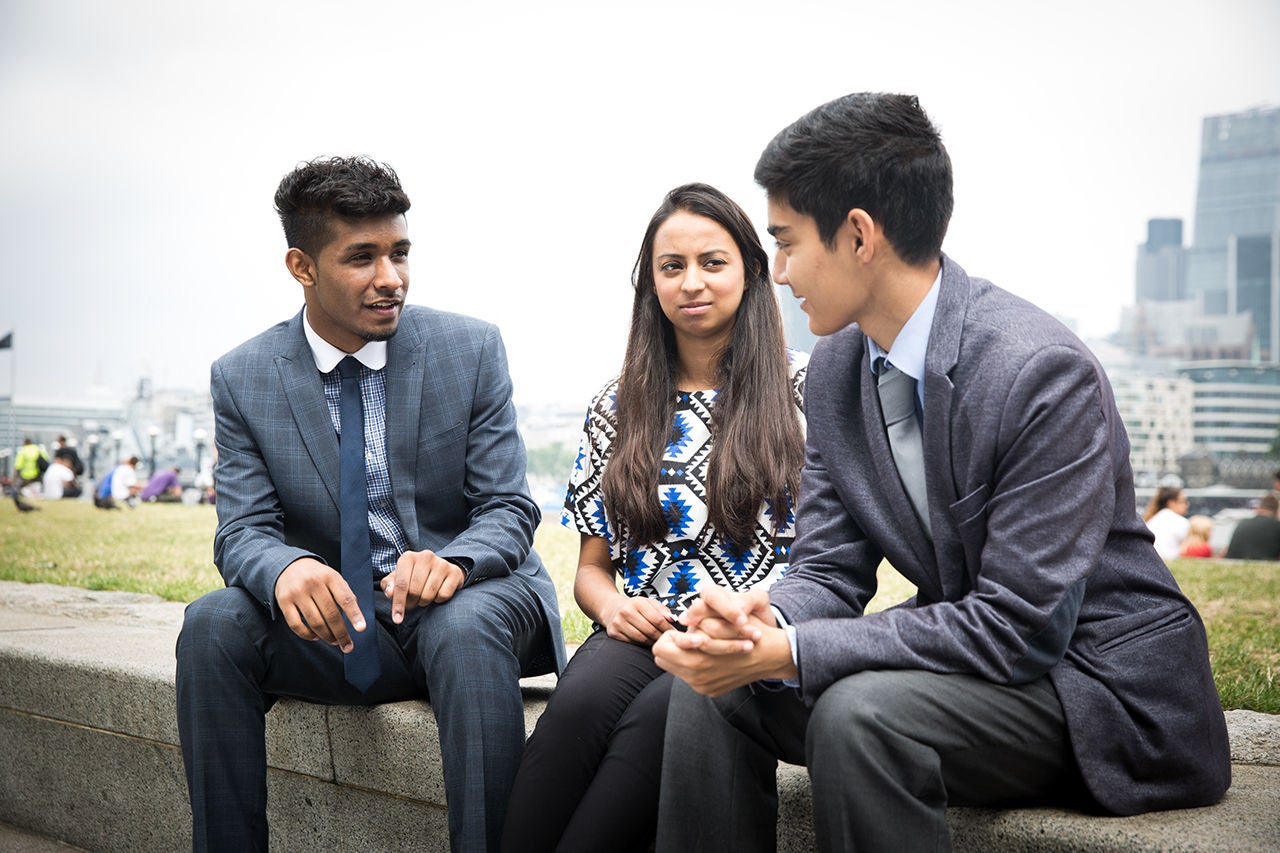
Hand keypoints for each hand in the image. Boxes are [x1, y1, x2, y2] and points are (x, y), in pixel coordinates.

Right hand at [274, 557, 366, 651]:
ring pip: (315, 622)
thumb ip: (344, 593)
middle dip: (341, 633)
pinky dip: (307, 635)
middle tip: (348, 645)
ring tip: (334, 641)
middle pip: (331, 614)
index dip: (354, 615)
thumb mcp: (333, 577)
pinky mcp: (284, 601)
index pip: (345, 599)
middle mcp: (313, 583)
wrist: (289, 565)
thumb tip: (356, 616)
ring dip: (327, 636)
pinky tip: (316, 637)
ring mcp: (297, 592)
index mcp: (330, 576)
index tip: (361, 629)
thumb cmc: (317, 575)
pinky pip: (296, 625)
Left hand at [381, 549, 465, 622]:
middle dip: (412, 603)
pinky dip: (438, 600)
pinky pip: (443, 595)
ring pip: (429, 594)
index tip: (397, 619)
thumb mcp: (397, 578)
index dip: (398, 603)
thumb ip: (389, 585)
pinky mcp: (454, 572)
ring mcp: (441, 563)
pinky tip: (436, 593)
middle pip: (415, 591)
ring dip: (424, 602)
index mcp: (408, 557)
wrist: (437, 568)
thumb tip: (390, 593)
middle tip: (412, 603)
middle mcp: (425, 556)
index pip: (401, 584)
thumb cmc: (412, 576)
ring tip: (423, 596)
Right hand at [598, 594, 676, 645]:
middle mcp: (626, 612)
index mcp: (637, 602)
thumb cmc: (634, 606)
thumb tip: (672, 619)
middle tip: (666, 639)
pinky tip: (646, 641)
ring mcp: (618, 623)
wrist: (612, 608)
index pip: (657, 619)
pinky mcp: (613, 633)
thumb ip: (662, 610)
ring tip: (657, 640)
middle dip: (660, 636)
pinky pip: (632, 642)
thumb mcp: (648, 602)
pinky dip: (641, 643)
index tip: (673, 633)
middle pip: (650, 630)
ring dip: (652, 641)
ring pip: (641, 638)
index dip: (667, 628)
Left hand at [653, 586, 795, 695]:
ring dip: (683, 655)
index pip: (660, 648)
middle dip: (672, 646)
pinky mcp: (710, 690)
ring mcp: (702, 686)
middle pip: (663, 660)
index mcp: (697, 658)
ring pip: (675, 669)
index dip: (671, 635)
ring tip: (701, 644)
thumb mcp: (723, 618)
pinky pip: (689, 677)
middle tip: (690, 636)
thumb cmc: (748, 631)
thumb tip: (682, 620)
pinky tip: (711, 656)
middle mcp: (697, 677)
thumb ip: (698, 619)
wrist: (772, 656)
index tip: (685, 630)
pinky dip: (695, 665)